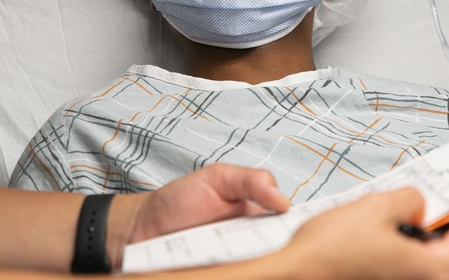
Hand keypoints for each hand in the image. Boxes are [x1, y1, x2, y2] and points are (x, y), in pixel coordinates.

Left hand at [108, 164, 289, 265]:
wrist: (143, 227)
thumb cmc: (180, 200)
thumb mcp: (218, 178)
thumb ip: (251, 181)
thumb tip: (284, 202)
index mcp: (260, 223)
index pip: (291, 232)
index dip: (301, 235)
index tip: (305, 234)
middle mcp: (253, 250)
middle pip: (279, 258)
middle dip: (280, 256)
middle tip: (263, 245)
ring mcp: (236, 267)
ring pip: (260, 271)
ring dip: (258, 267)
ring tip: (236, 254)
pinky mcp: (219, 277)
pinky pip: (238, 278)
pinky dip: (238, 275)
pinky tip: (231, 269)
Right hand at [274, 188, 448, 279]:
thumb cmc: (329, 255)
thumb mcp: (375, 207)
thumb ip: (411, 199)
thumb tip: (420, 203)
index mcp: (437, 271)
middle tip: (433, 214)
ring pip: (442, 275)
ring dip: (433, 254)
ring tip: (406, 234)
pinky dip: (414, 269)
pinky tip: (391, 254)